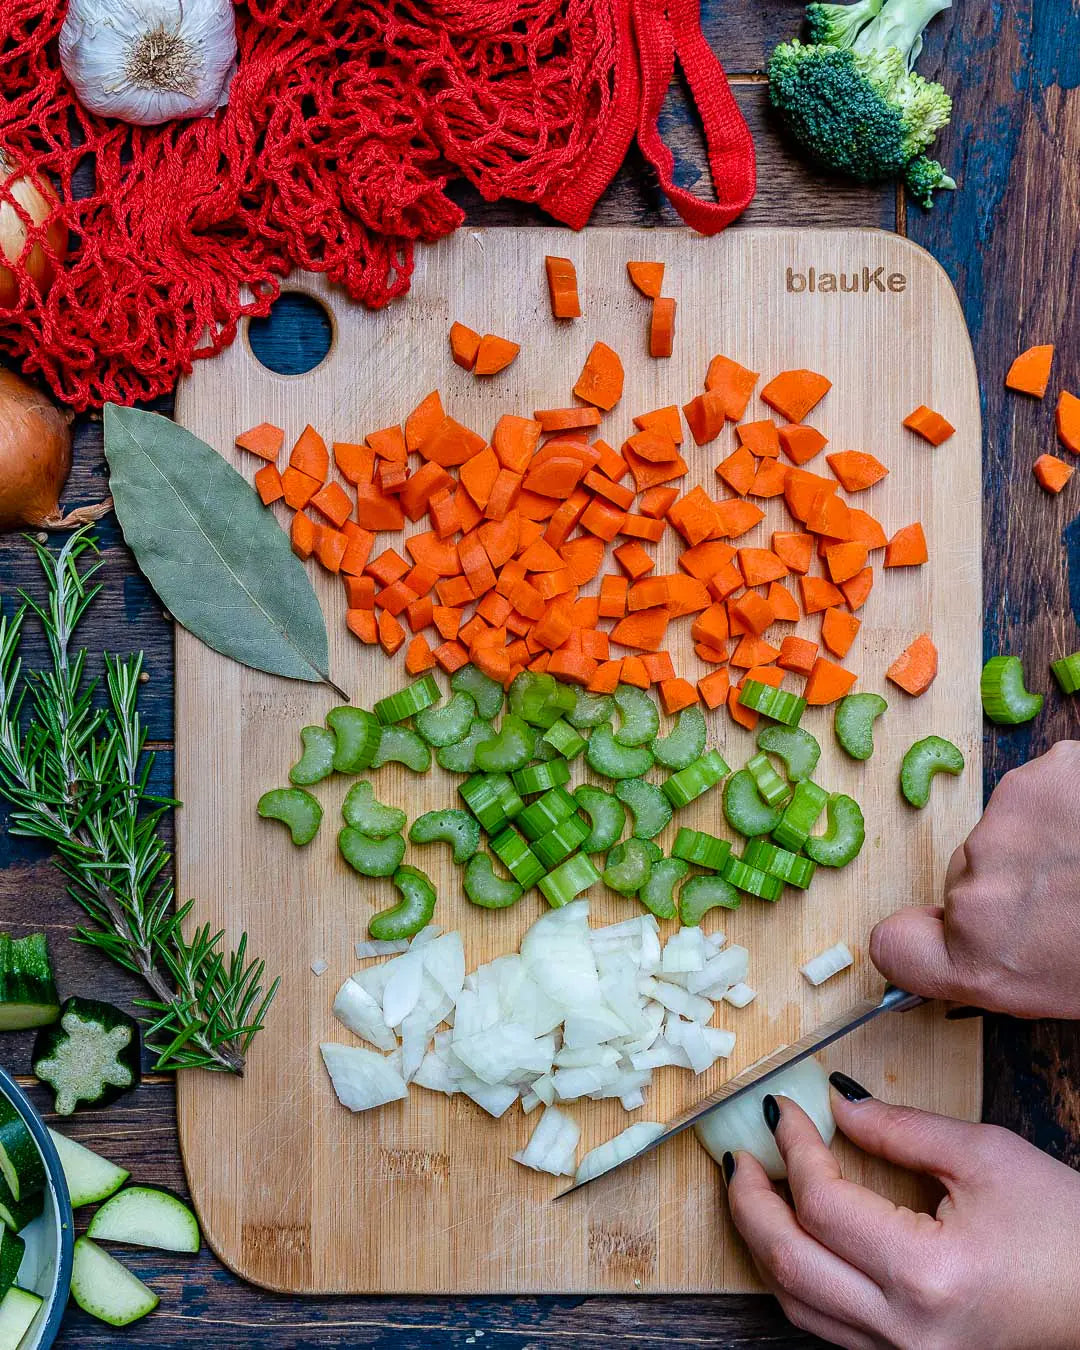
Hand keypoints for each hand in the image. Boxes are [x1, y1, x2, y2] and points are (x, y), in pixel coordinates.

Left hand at [726, 1078, 1079, 1349]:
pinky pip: (824, 1324)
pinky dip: (795, 1276)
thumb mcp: (986, 1156)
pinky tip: (791, 1234)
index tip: (780, 1109)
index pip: (822, 1204)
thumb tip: (835, 1102)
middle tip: (740, 1153)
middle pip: (787, 1262)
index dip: (792, 1147)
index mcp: (926, 1274)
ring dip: (761, 1240)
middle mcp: (904, 1329)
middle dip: (749, 1200)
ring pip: (795, 1302)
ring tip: (753, 1188)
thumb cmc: (1061, 1228)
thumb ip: (900, 1128)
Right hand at [871, 740, 1079, 1017]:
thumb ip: (1003, 967)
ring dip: (1044, 840)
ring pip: (1008, 830)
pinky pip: (1043, 788)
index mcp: (987, 962)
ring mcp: (1006, 825)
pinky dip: (1069, 801)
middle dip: (1014, 887)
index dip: (921, 941)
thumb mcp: (1067, 991)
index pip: (893, 948)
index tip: (950, 938)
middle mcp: (978, 892)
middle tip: (1075, 902)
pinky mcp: (1044, 774)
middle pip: (969, 881)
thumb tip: (972, 941)